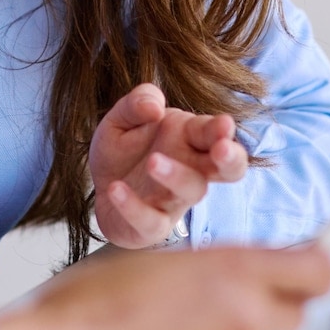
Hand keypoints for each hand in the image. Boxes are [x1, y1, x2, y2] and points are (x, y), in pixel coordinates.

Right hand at [0, 246, 329, 329]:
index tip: (309, 267)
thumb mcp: (155, 260)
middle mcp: (246, 321)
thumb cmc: (86, 312)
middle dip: (264, 309)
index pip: (317, 270)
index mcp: (232, 271)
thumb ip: (215, 266)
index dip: (315, 267)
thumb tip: (244, 272)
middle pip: (292, 315)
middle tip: (216, 308)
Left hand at [89, 83, 247, 247]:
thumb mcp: (121, 118)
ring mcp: (174, 199)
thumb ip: (136, 103)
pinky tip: (116, 188)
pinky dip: (133, 206)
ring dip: (177, 176)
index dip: (222, 130)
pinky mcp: (153, 226)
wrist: (98, 187)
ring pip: (192, 191)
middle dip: (231, 159)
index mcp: (188, 138)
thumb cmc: (122, 150)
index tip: (224, 124)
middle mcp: (190, 169)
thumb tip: (154, 107)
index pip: (214, 132)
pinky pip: (151, 220)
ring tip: (152, 161)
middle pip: (228, 168)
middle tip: (223, 150)